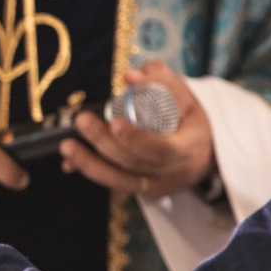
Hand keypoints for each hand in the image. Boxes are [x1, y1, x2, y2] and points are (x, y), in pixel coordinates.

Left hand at [59, 61, 216, 198]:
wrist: (204, 153)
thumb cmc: (191, 120)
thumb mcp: (186, 95)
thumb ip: (159, 79)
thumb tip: (129, 77)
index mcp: (189, 148)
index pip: (161, 149)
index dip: (136, 139)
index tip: (114, 122)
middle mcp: (174, 173)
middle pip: (134, 162)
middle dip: (104, 142)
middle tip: (82, 121)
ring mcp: (158, 187)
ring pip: (119, 179)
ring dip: (90, 163)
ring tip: (67, 146)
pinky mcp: (144, 192)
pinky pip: (114, 183)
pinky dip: (92, 171)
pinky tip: (70, 161)